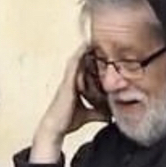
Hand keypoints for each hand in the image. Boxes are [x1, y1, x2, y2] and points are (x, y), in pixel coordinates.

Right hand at [29, 46, 108, 163]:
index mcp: (75, 87)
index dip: (91, 60)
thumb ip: (98, 113)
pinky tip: (85, 46)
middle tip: (99, 40)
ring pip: (76, 60)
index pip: (84, 70)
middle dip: (88, 52)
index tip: (102, 51)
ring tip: (92, 38)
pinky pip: (73, 64)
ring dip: (83, 49)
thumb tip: (110, 116)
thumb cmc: (68, 121)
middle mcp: (71, 81)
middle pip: (81, 62)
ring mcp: (68, 80)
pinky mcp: (67, 82)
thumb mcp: (88, 115)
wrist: (55, 128)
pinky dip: (79, 55)